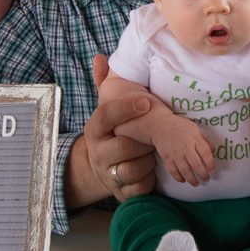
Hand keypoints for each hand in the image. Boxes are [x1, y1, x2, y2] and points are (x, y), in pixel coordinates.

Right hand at [80, 55, 155, 200]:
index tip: (148, 102)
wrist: (100, 170)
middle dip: (144, 141)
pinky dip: (148, 182)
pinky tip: (150, 173)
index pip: (106, 115)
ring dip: (149, 162)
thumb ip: (105, 85)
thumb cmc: (113, 133)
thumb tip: (100, 57)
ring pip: (133, 168)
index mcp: (94, 128)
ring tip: (153, 155)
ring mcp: (107, 173)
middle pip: (125, 145)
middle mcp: (97, 151)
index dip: (126, 108)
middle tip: (154, 137)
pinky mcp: (119, 193)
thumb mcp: (107, 111)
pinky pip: (138, 188)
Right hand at [152, 116, 214, 184]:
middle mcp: (186, 147)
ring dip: (191, 179)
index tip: (212, 170)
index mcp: (195, 139)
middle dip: (202, 174)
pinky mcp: (167, 158)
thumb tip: (213, 151)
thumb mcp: (195, 129)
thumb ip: (204, 140)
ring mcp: (176, 153)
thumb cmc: (181, 127)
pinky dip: (178, 177)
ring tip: (196, 184)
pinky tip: (183, 180)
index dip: (210, 164)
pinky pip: (173, 170)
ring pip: (185, 170)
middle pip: (196, 164)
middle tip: (206, 179)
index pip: (205, 153)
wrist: (161, 126)